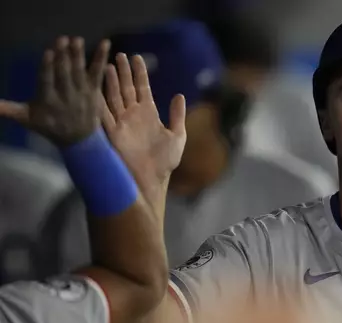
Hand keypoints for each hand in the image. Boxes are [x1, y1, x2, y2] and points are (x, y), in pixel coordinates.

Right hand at [0, 37, 109, 145]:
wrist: (80, 141)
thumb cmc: (50, 126)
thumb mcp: (28, 119)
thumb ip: (9, 109)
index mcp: (48, 100)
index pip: (47, 81)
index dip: (47, 67)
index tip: (48, 53)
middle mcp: (66, 96)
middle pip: (64, 74)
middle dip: (63, 57)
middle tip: (62, 39)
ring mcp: (82, 92)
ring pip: (79, 72)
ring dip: (78, 55)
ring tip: (77, 40)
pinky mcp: (94, 90)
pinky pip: (98, 73)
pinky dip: (101, 58)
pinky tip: (104, 43)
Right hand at [101, 53, 186, 216]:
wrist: (151, 181)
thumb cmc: (165, 162)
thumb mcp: (177, 136)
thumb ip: (177, 115)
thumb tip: (178, 95)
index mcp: (148, 114)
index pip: (142, 87)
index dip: (139, 73)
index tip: (136, 57)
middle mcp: (132, 115)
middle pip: (125, 88)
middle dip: (122, 72)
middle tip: (118, 54)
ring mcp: (121, 123)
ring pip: (113, 97)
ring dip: (109, 82)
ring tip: (106, 65)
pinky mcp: (111, 134)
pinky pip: (103, 115)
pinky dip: (98, 102)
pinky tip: (94, 88)